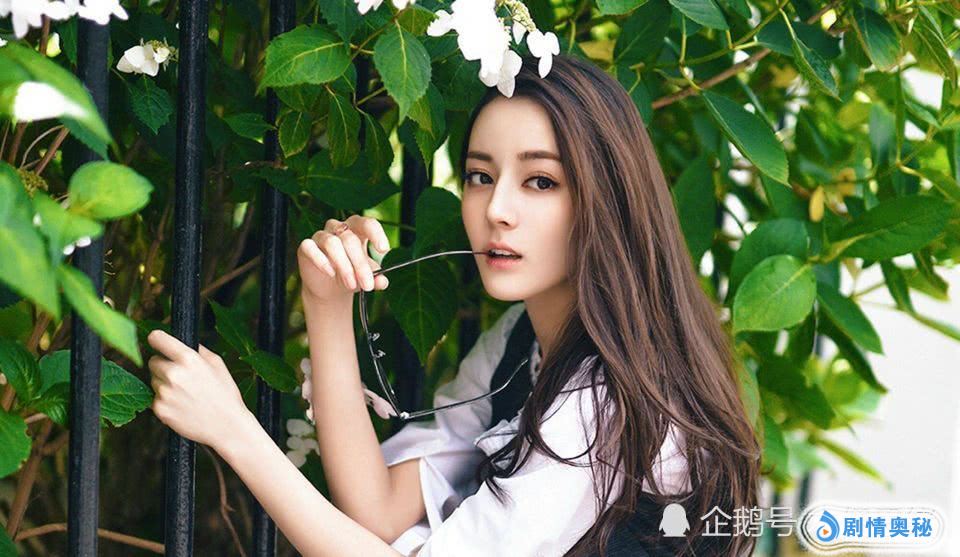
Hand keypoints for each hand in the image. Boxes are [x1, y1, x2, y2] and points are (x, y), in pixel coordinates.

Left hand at [147, 329, 250, 450]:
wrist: (227, 426)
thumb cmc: (225, 394)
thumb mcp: (218, 364)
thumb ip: (197, 350)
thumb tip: (180, 343)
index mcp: (188, 359)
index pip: (157, 338)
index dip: (157, 340)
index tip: (159, 344)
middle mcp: (173, 374)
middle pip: (153, 361)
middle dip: (163, 365)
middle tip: (180, 376)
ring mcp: (164, 393)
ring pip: (153, 380)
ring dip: (164, 384)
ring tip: (185, 393)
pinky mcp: (159, 409)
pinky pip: (155, 399)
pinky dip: (165, 401)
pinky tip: (182, 405)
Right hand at [297, 215, 390, 303]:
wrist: (330, 289)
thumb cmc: (352, 276)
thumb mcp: (367, 278)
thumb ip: (377, 278)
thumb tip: (382, 281)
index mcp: (358, 229)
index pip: (368, 223)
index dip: (376, 234)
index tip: (384, 250)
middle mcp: (339, 228)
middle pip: (350, 239)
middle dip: (360, 264)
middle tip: (367, 285)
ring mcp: (321, 235)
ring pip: (332, 243)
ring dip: (344, 266)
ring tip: (351, 285)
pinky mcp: (306, 246)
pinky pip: (310, 247)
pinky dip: (322, 261)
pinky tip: (331, 273)